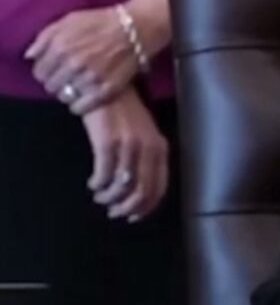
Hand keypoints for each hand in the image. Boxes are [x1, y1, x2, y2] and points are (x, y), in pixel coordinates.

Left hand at [26, 6, 138, 114]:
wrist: (136, 28)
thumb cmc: (101, 21)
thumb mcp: (69, 20)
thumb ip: (45, 37)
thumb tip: (30, 56)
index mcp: (60, 46)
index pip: (39, 71)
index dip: (45, 71)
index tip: (54, 70)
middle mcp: (72, 64)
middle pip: (50, 86)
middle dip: (56, 82)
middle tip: (67, 78)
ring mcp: (89, 78)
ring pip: (65, 97)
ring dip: (68, 93)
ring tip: (77, 86)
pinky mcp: (105, 89)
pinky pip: (81, 107)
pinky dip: (78, 106)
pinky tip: (83, 99)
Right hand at [81, 88, 169, 222]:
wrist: (104, 87)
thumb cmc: (124, 113)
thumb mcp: (145, 134)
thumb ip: (147, 158)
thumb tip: (138, 190)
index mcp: (160, 147)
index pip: (158, 187)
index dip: (146, 207)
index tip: (133, 216)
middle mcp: (148, 148)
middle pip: (141, 192)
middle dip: (126, 208)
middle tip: (113, 211)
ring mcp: (128, 145)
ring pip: (121, 187)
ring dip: (109, 198)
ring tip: (100, 195)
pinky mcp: (106, 142)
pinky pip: (103, 175)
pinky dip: (98, 184)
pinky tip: (93, 183)